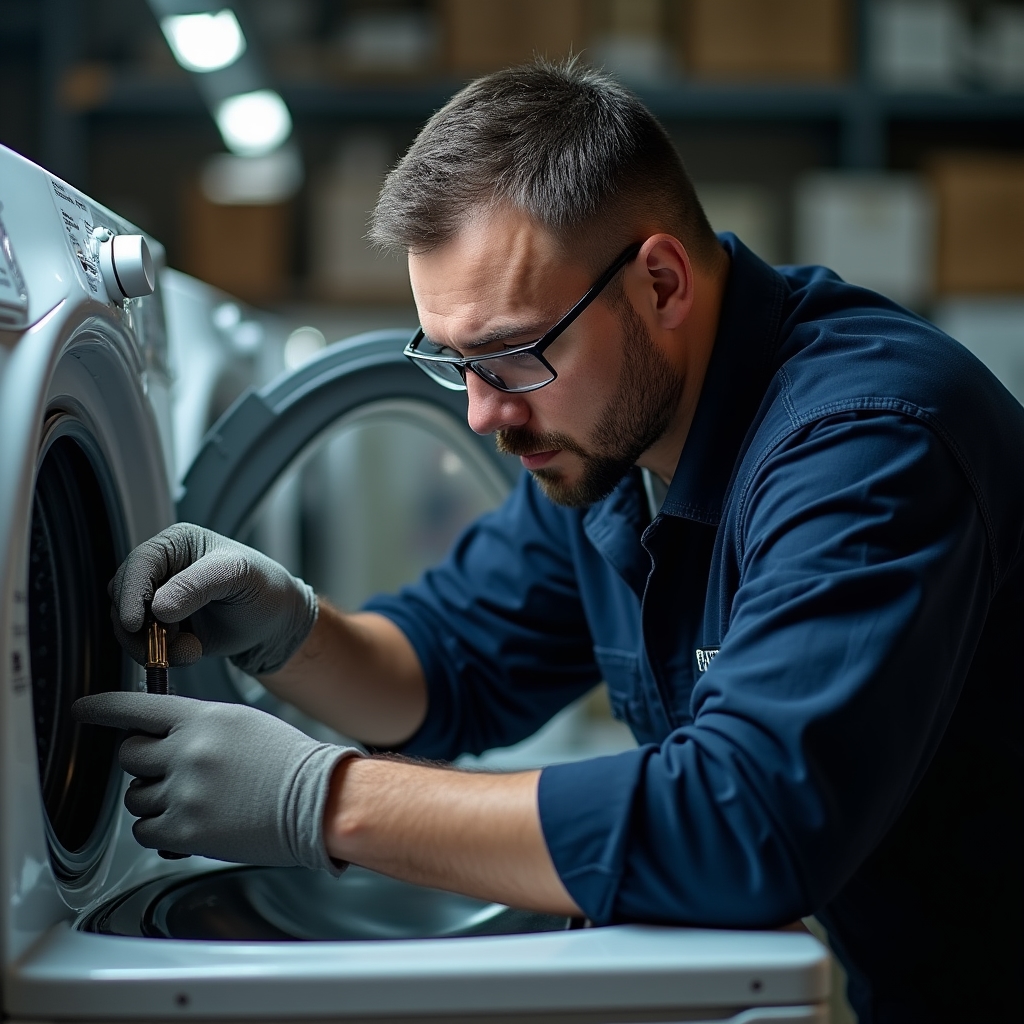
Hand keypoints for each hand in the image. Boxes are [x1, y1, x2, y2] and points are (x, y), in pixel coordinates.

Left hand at [73, 691, 360, 869]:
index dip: (103, 708)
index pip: (137, 707)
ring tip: (196, 800)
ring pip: (135, 797)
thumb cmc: (288, 763)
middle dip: (144, 765)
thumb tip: (163, 739)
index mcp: (203, 719)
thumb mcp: (243, 724)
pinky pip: (145, 831)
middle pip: (130, 756)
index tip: (82, 709)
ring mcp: (183, 792)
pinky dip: (161, 830)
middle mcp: (187, 752)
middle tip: (172, 772)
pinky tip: (193, 823)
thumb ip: (200, 727)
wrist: (317, 801)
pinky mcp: (185, 830)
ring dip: (156, 800)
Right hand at [109, 523, 316, 675]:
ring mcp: (159, 600)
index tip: (135, 622)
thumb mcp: (239, 576)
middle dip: (137, 625)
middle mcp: (162, 569)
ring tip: (187, 650)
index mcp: (177, 543)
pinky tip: (191, 652)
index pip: (140, 562)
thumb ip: (199, 585)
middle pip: (123, 596)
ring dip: (150, 644)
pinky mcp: (162, 629)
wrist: (276, 625)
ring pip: (127, 625)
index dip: (131, 592)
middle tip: (162, 643)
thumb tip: (159, 607)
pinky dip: (161, 654)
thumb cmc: (265, 589)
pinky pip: (142, 644)